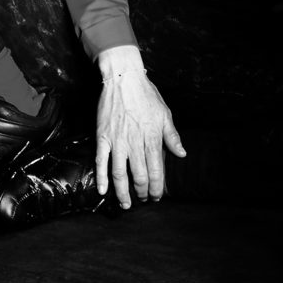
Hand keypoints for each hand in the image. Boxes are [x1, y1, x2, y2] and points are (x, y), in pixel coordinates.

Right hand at [94, 45, 185, 206]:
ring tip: (126, 204)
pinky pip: (101, 161)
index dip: (157, 187)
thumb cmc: (146, 95)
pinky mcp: (103, 137)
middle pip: (139, 176)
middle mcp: (135, 142)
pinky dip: (102, 178)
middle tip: (145, 199)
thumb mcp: (164, 114)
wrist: (123, 78)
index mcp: (152, 137)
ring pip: (120, 174)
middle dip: (143, 192)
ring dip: (123, 192)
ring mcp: (117, 141)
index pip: (156, 170)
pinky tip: (103, 191)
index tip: (158, 196)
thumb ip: (172, 136)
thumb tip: (181, 154)